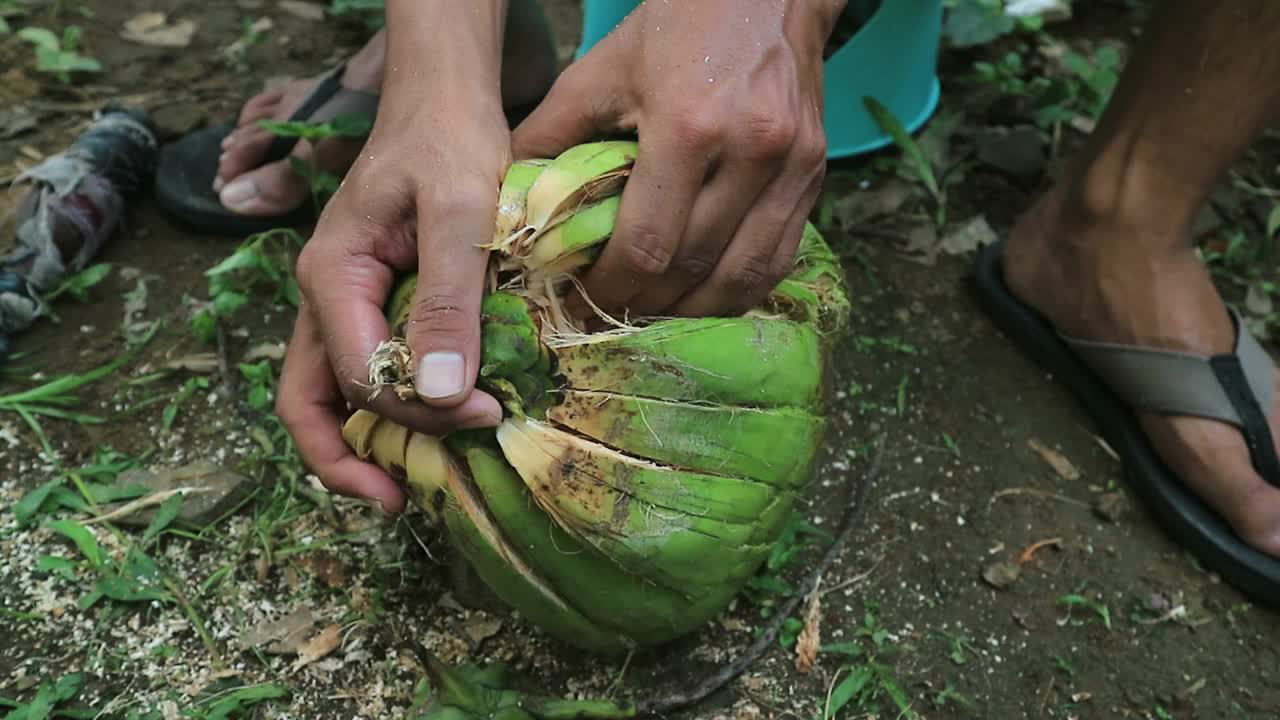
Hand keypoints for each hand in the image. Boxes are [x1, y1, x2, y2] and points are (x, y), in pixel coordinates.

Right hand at [276, 2, 513, 512]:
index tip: (484, 414)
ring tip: (418, 483)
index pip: (355, 376)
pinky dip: (391, 412)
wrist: (442, 105)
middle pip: (310, 404)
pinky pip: (365, 374)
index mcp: (332, 279)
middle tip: (410, 499)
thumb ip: (447, 299)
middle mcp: (323, 301)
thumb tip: (441, 392)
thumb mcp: (459, 213)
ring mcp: (343, 308)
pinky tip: (436, 428)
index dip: (413, 414)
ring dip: (368, 444)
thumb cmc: (449, 144)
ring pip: (331, 397)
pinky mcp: (373, 309)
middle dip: (354, 461)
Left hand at [511, 0, 841, 318]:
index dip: (609, 290)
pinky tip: (704, 296)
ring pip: (742, 277)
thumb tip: (510, 202)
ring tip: (653, 317)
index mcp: (689, 125)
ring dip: (693, 311)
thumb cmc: (679, 24)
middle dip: (644, 306)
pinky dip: (738, 290)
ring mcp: (792, 167)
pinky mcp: (816, 175)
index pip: (646, 244)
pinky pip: (779, 259)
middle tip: (608, 319)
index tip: (580, 304)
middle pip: (692, 269)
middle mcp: (750, 152)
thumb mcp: (602, 69)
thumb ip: (551, 136)